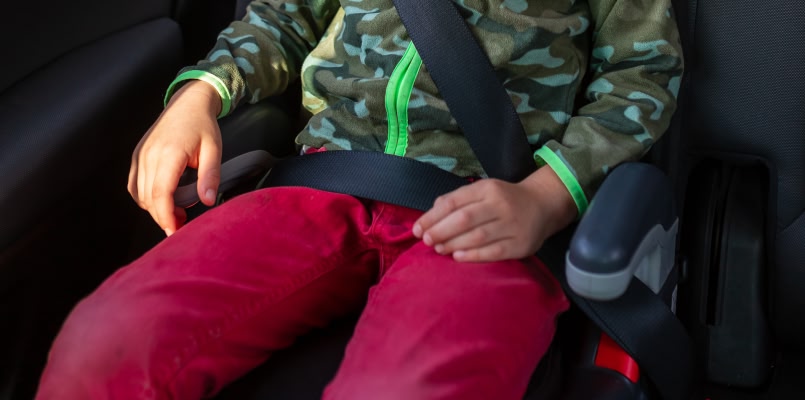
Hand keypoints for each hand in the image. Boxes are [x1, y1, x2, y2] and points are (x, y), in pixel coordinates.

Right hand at [127, 80, 222, 235]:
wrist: (188, 102)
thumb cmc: (202, 125)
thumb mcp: (214, 149)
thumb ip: (210, 176)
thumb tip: (208, 201)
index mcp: (169, 153)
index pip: (160, 194)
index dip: (166, 216)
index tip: (175, 231)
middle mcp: (149, 155)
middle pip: (148, 198)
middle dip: (163, 217)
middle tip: (182, 226)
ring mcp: (140, 155)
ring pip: (139, 194)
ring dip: (155, 208)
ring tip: (177, 212)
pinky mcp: (137, 156)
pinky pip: (134, 185)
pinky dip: (146, 198)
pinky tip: (163, 200)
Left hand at [412, 166, 576, 261]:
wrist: (543, 205)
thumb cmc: (505, 199)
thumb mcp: (483, 190)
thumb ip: (458, 199)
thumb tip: (431, 213)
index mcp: (488, 189)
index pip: (454, 202)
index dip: (432, 217)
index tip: (417, 229)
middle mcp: (500, 205)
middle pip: (464, 219)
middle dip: (440, 231)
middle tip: (426, 240)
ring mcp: (512, 225)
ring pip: (477, 236)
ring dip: (453, 244)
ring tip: (439, 249)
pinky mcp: (520, 244)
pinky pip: (493, 252)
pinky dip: (473, 255)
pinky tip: (458, 257)